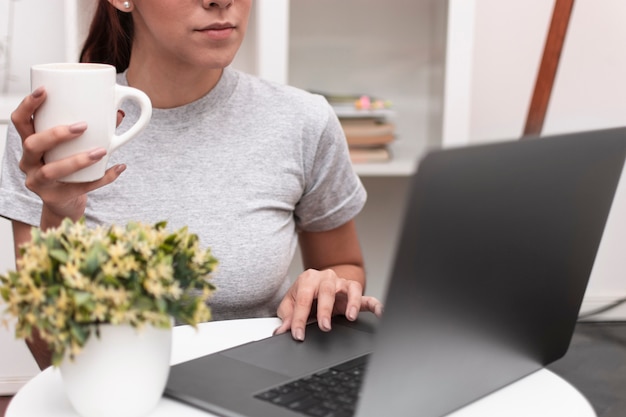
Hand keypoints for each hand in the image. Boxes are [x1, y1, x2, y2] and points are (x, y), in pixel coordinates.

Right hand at [11, 87, 126, 225]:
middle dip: (56, 134)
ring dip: (78, 159)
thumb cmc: (67, 165)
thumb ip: (91, 129)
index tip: (45, 91)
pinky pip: (80, 188)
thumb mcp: (73, 145)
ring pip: (52, 170)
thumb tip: (118, 113)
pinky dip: (102, 178)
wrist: (65, 202)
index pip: (20, 121)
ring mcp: (38, 182)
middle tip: (82, 126)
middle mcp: (28, 162)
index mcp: (30, 143)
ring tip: (102, 151)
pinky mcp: (54, 198)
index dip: (28, 105)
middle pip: (32, 144)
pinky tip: (118, 168)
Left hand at [274, 268, 383, 340]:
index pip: (303, 299)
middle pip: (327, 290)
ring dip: (351, 302)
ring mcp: (342, 285)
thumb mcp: (289, 305)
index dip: (299, 318)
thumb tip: (282, 331)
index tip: (297, 334)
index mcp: (308, 280)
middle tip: (324, 326)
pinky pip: (368, 297)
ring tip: (350, 316)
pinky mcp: (354, 294)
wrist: (316, 285)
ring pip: (350, 288)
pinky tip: (379, 313)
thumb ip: (287, 317)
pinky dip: (375, 304)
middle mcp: (326, 279)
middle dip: (325, 309)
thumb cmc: (303, 294)